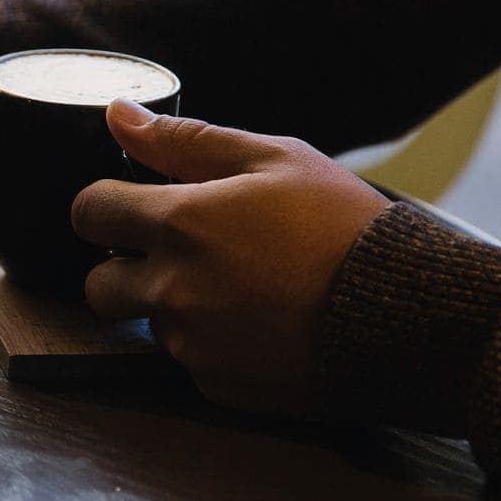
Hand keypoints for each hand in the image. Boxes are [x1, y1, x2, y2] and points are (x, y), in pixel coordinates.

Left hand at [72, 100, 390, 414]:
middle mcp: (171, 290)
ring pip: (148, 324)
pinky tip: (263, 324)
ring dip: (174, 306)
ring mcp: (191, 344)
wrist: (412, 318)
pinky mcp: (217, 386)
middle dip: (124, 267)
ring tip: (242, 287)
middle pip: (97, 284)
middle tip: (183, 254)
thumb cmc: (347, 227)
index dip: (106, 206)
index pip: (88, 212)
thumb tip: (118, 115)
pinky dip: (213, 344)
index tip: (132, 206)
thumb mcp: (278, 160)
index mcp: (179, 224)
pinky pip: (191, 360)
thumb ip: (186, 140)